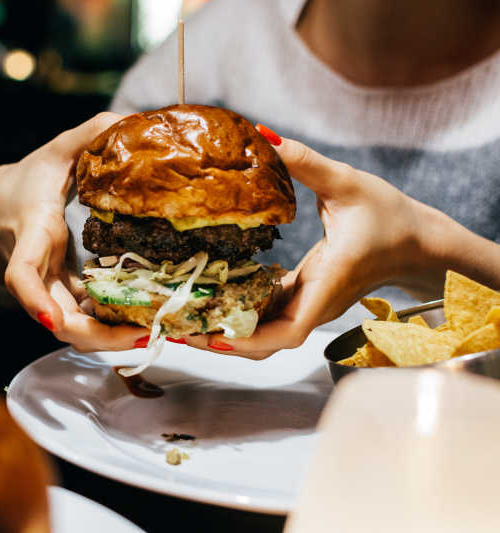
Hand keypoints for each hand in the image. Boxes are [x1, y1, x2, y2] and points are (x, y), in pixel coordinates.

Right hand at [0, 113, 149, 350]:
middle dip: (94, 336)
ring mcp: (51, 287)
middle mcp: (39, 270)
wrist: (0, 208)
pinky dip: (111, 327)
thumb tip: (131, 120)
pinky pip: (86, 319)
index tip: (52, 320)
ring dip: (109, 339)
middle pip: (56, 318)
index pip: (21, 272)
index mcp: (33, 233)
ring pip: (74, 327)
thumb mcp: (55, 150)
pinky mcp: (65, 294)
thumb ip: (89, 133)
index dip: (34, 298)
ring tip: (153, 335)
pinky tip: (146, 325)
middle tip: (140, 336)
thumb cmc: (30, 179)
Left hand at [187, 132, 440, 358]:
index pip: (287, 332)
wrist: (418, 242)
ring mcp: (308, 303)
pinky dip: (238, 311)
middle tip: (176, 326)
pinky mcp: (304, 296)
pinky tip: (207, 298)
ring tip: (181, 316)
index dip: (248, 341)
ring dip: (225, 329)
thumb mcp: (347, 183)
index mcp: (326, 285)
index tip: (212, 337)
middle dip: (221, 339)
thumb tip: (264, 136)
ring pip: (262, 332)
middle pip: (263, 341)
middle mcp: (314, 303)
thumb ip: (304, 161)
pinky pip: (267, 313)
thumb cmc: (391, 217)